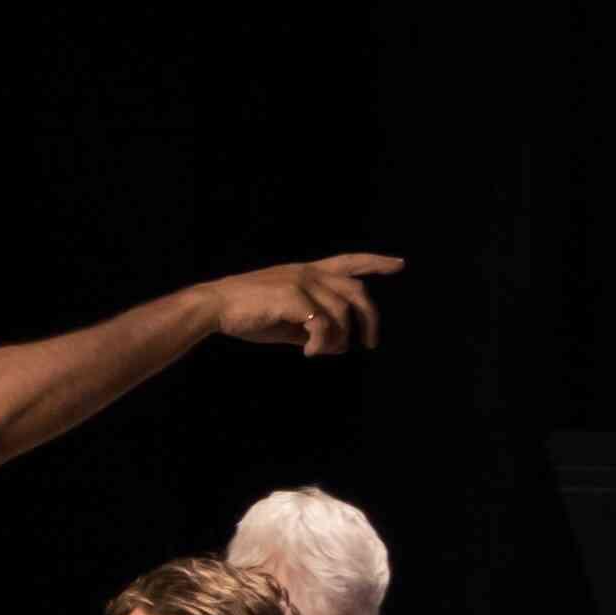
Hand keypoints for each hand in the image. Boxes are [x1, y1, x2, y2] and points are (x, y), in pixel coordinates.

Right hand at [201, 253, 402, 355]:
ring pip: (341, 312)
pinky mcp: (292, 297)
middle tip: (370, 343)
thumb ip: (314, 327)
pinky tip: (309, 353)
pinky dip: (322, 343)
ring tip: (321, 352)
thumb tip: (339, 346)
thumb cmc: (250, 314)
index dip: (376, 262)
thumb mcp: (288, 320)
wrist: (216, 306)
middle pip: (357, 290)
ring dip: (339, 339)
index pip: (350, 261)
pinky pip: (323, 324)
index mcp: (308, 272)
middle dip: (370, 318)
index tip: (399, 264)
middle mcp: (309, 272)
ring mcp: (301, 282)